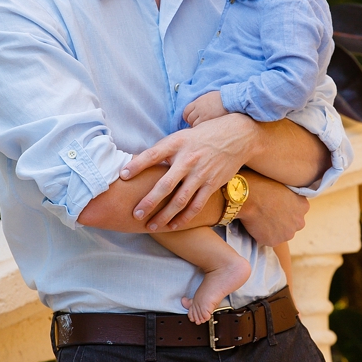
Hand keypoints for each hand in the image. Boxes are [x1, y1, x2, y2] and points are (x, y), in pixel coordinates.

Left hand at [122, 113, 256, 229]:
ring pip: (180, 200)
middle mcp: (188, 159)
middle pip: (165, 184)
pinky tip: (173, 225)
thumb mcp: (182, 136)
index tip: (122, 176)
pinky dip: (184, 217)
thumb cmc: (204, 136)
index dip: (137, 165)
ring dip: (164, 215)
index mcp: (178, 144)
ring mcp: (201, 173)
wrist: (239, 135)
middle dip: (149, 202)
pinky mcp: (212, 184)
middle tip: (135, 214)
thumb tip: (137, 163)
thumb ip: (164, 150)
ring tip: (151, 226)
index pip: (153, 154)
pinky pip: (196, 205)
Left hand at [183, 91, 228, 126]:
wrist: (229, 99)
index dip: (187, 116)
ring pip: (193, 123)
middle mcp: (198, 108)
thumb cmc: (222, 98)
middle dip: (191, 122)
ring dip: (196, 126)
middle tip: (196, 124)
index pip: (186, 110)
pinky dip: (200, 128)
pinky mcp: (207, 120)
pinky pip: (199, 126)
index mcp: (198, 101)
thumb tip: (199, 108)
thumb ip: (201, 103)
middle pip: (189, 118)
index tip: (189, 119)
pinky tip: (205, 129)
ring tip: (202, 128)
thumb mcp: (208, 97)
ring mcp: (203, 114)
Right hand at [236, 172, 309, 246]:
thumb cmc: (263, 184)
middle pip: (291, 225)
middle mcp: (299, 222)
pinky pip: (268, 240)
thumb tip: (285, 197)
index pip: (298, 212)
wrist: (248, 195)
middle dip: (282, 221)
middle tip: (268, 213)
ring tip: (260, 219)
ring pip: (280, 234)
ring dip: (273, 230)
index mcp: (304, 206)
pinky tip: (255, 224)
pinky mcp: (274, 242)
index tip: (276, 206)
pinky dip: (262, 235)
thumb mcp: (285, 185)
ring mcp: (287, 234)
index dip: (286, 209)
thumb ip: (291, 195)